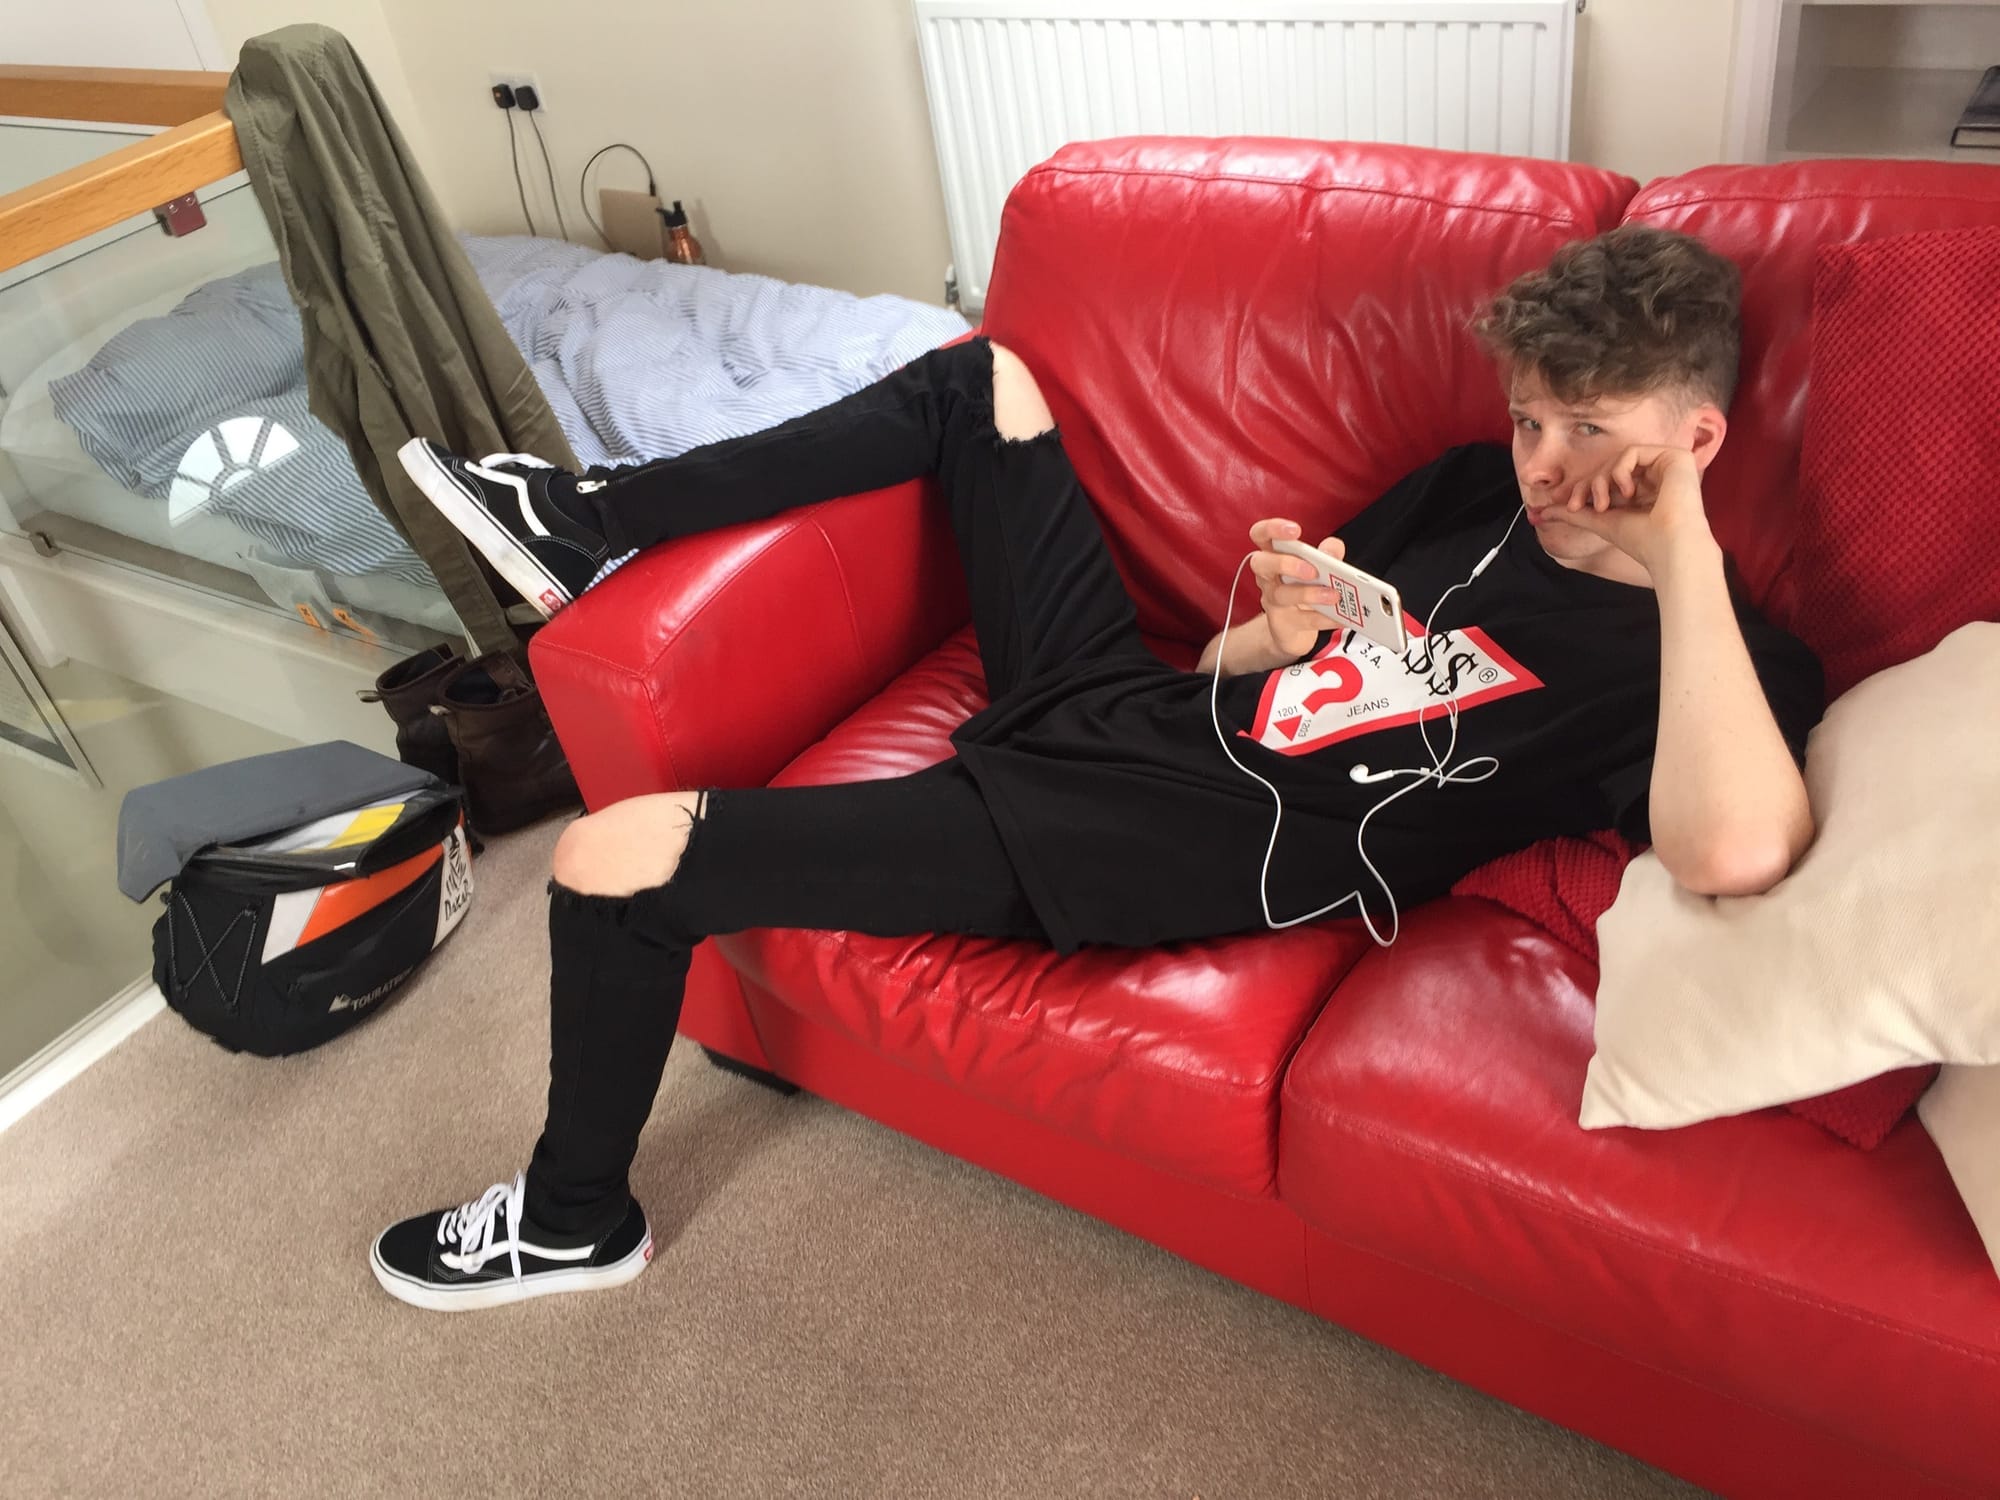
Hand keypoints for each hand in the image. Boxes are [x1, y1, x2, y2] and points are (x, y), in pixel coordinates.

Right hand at [1248, 518, 1344, 659]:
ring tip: (1334, 595)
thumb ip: (1328, 554)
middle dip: (1285, 563)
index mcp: (1274, 555)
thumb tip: (1332, 550)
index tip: (1295, 531)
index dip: (1272, 529)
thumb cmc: (1304, 590)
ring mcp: (1272, 601)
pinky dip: (1324, 618)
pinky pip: (1302, 620)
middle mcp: (1267, 577)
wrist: (1294, 631)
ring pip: (1281, 595)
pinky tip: (1341, 616)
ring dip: (1309, 594)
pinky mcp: (1282, 624)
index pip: (1261, 535)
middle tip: (1312, 570)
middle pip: (1260, 563)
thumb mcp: (1319, 568)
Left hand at [1555, 445, 1714, 574]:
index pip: (1606, 479)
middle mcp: (1656, 477)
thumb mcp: (1599, 522)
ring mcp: (1666, 466)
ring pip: (1619, 458)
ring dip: (1600, 480)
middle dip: (1587, 485)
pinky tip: (1626, 492)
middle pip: (1610, 467)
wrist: (1670, 547)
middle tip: (1575, 505)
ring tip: (1602, 506)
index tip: (1563, 503)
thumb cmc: (1640, 541)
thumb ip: (1572, 514)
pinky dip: (1619, 470)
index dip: (1582, 487)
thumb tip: (1539, 513)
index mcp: (1643, 492)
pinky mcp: (1676, 456)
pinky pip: (1633, 451)